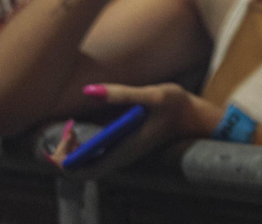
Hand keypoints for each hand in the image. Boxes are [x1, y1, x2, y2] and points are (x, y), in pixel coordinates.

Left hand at [51, 82, 217, 176]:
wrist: (197, 116)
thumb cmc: (177, 106)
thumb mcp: (153, 95)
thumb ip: (122, 93)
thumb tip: (88, 91)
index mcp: (123, 151)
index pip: (83, 170)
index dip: (66, 157)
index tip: (69, 131)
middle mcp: (119, 157)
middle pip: (79, 168)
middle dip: (64, 153)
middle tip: (66, 128)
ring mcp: (120, 153)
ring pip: (85, 162)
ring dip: (72, 148)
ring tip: (71, 125)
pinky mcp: (122, 146)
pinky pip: (93, 154)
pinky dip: (82, 144)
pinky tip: (82, 125)